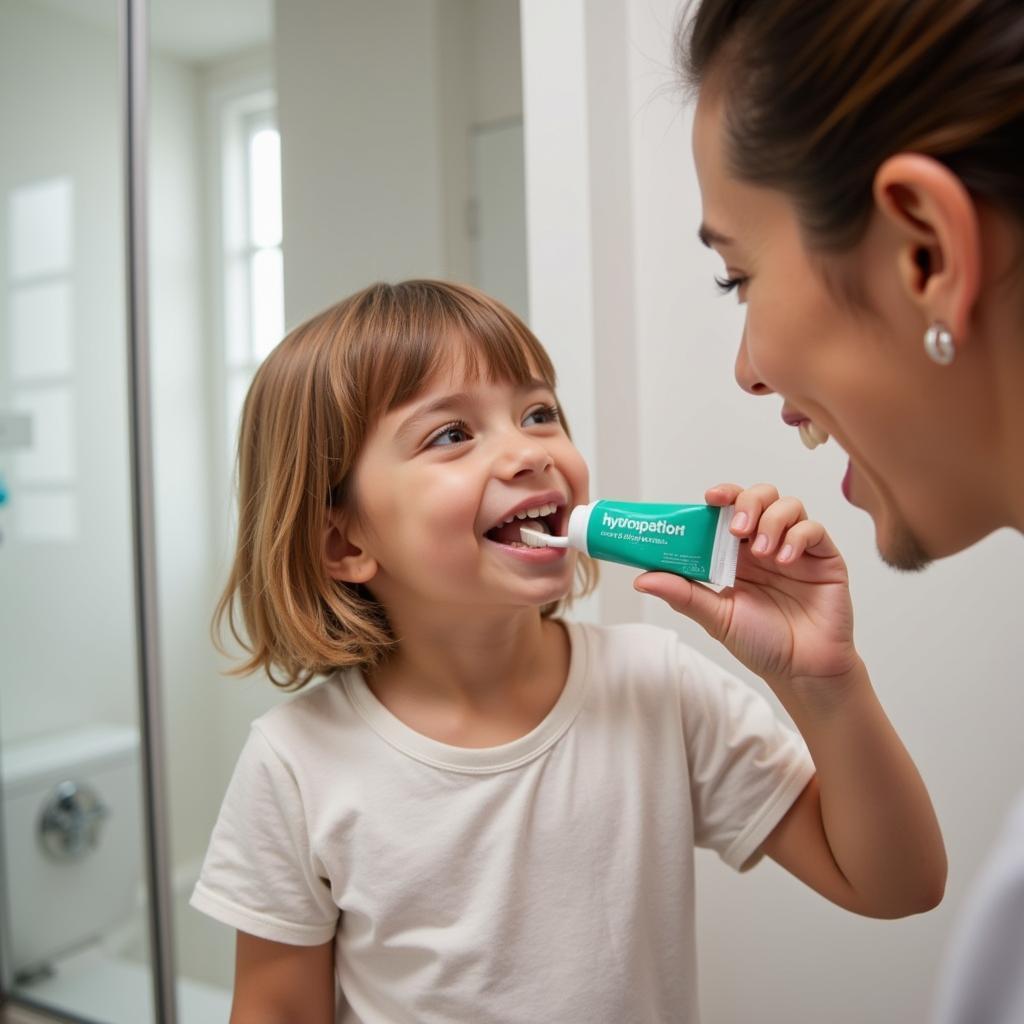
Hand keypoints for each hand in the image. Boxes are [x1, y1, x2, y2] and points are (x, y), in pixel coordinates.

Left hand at [635, 484, 859, 692]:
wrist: (803, 671)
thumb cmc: (761, 643)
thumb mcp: (716, 617)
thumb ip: (684, 594)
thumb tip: (641, 578)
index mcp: (738, 554)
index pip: (729, 510)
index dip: (722, 496)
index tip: (709, 498)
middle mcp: (766, 544)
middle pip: (760, 496)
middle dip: (747, 502)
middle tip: (736, 529)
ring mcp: (797, 549)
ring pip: (788, 505)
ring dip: (771, 521)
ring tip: (761, 553)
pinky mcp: (825, 559)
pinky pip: (814, 530)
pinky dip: (797, 537)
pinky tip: (785, 560)